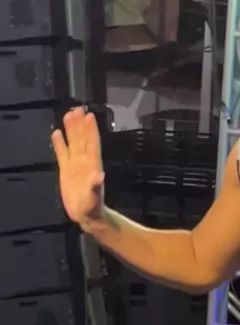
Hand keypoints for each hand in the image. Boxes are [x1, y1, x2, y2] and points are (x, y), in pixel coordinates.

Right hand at [51, 107, 104, 225]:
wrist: (86, 215)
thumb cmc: (93, 207)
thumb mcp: (94, 198)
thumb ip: (96, 187)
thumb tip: (99, 176)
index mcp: (93, 166)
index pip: (92, 144)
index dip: (91, 130)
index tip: (89, 116)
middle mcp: (84, 162)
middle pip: (82, 139)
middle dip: (80, 125)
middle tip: (77, 108)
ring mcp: (75, 165)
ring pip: (73, 143)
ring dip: (71, 129)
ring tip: (68, 114)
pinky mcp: (66, 171)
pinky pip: (62, 154)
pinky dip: (59, 144)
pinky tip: (56, 133)